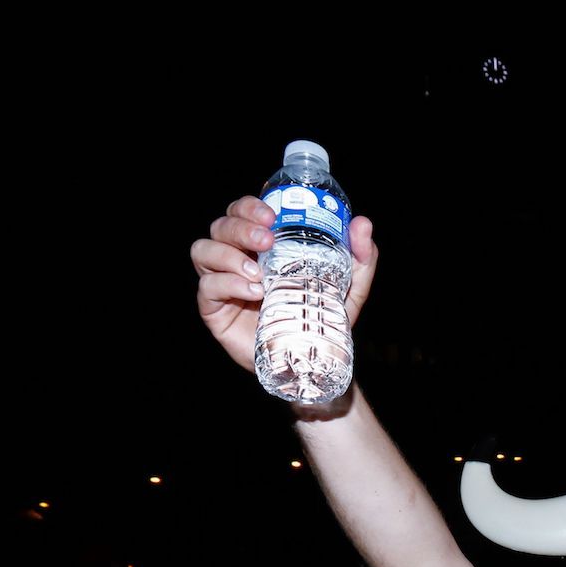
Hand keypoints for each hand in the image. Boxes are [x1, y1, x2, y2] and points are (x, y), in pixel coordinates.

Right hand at [192, 197, 378, 372]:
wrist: (312, 360)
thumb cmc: (323, 318)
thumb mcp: (350, 286)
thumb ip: (360, 256)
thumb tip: (362, 223)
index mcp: (263, 245)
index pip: (243, 211)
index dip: (249, 206)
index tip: (272, 215)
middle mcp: (238, 257)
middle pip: (221, 225)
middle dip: (240, 226)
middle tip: (267, 240)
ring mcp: (222, 281)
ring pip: (204, 250)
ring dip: (228, 254)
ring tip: (259, 273)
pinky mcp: (213, 308)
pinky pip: (207, 286)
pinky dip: (228, 284)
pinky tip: (254, 293)